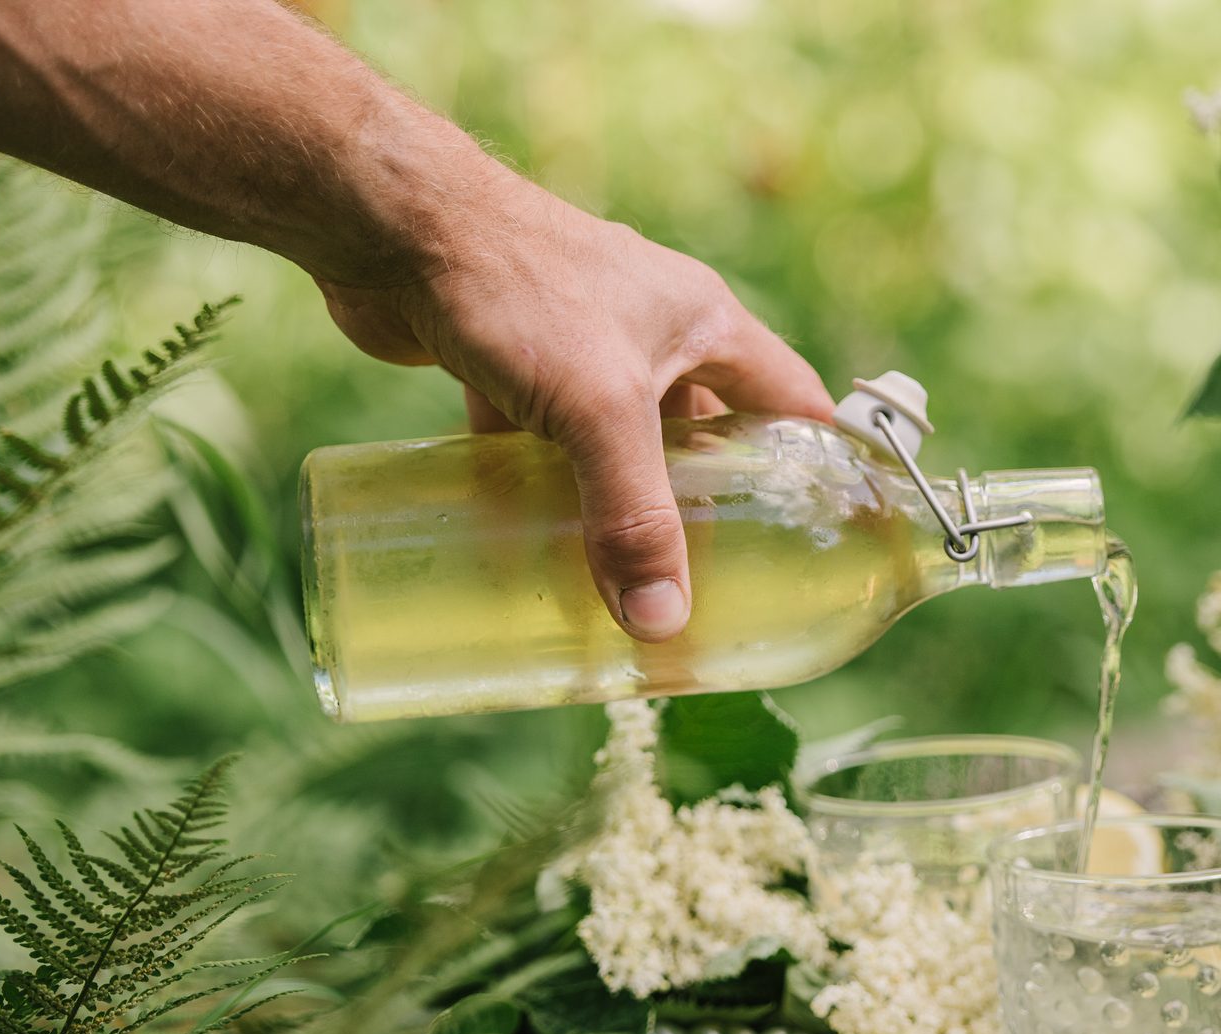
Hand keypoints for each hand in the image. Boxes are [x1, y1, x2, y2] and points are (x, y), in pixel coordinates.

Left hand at [315, 150, 833, 642]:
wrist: (391, 222)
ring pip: (614, 446)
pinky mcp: (510, 363)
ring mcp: (578, 346)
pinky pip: (540, 443)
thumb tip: (661, 623)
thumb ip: (633, 515)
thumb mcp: (599, 408)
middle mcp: (651, 331)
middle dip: (706, 510)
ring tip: (625, 590)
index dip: (819, 464)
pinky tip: (528, 550)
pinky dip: (538, 492)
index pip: (791, 401)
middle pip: (702, 435)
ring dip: (615, 509)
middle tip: (714, 591)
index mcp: (702, 323)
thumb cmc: (517, 287)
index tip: (830, 537)